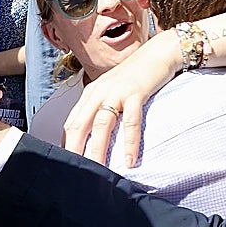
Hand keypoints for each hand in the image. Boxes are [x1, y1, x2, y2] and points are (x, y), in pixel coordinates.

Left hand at [63, 28, 179, 165]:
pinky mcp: (135, 93)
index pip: (71, 122)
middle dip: (74, 151)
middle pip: (79, 125)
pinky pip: (131, 122)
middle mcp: (99, 92)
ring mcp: (116, 92)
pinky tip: (130, 160)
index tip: (67, 164)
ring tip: (97, 172)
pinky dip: (129, 142)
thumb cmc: (136, 75)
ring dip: (97, 150)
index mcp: (91, 93)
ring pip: (100, 125)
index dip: (67, 144)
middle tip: (74, 174)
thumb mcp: (112, 90)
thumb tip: (96, 135)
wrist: (158, 52)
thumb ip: (102, 108)